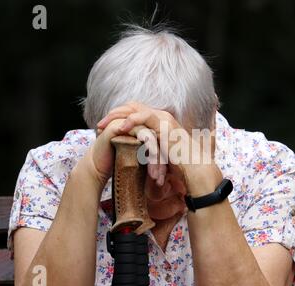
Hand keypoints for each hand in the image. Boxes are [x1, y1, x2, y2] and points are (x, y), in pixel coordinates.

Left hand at [96, 102, 221, 195]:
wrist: (195, 170)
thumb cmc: (179, 166)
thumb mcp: (158, 154)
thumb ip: (147, 147)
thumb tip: (133, 152)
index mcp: (158, 121)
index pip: (134, 112)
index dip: (118, 117)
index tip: (104, 128)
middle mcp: (161, 116)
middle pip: (132, 106)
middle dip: (114, 113)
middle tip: (99, 124)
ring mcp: (163, 119)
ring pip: (135, 108)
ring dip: (117, 115)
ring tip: (104, 125)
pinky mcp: (165, 125)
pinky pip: (145, 116)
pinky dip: (131, 120)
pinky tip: (120, 128)